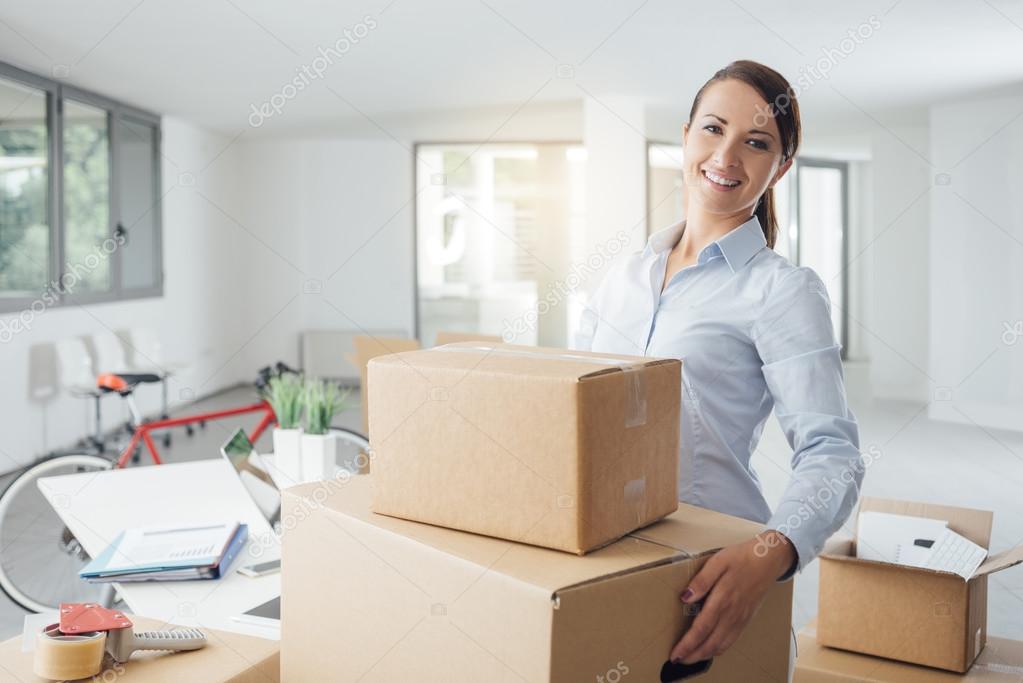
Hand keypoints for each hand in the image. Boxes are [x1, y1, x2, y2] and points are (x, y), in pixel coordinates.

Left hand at [669, 530, 795, 664]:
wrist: (768, 560)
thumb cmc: (741, 558)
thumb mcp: (718, 562)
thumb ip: (701, 580)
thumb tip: (685, 597)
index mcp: (723, 599)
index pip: (701, 628)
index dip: (687, 644)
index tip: (675, 653)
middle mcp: (732, 613)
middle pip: (711, 642)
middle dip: (693, 655)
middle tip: (678, 660)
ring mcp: (741, 618)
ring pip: (722, 645)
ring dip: (705, 655)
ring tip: (690, 658)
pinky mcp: (746, 619)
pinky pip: (732, 640)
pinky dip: (719, 649)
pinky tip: (711, 649)